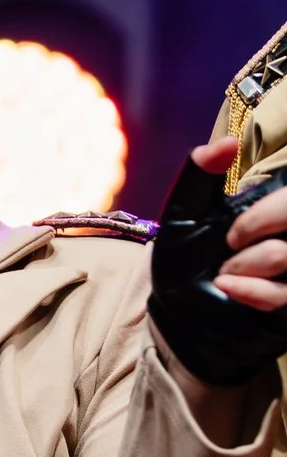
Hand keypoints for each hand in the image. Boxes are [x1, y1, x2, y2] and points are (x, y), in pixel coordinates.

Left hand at [191, 139, 286, 309]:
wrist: (180, 313)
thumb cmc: (184, 258)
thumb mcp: (184, 213)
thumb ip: (200, 174)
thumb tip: (226, 143)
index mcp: (276, 210)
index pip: (286, 198)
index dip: (266, 213)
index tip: (233, 232)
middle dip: (252, 237)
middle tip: (227, 251)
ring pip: (285, 254)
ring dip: (246, 267)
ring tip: (223, 275)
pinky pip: (284, 293)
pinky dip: (251, 291)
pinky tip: (227, 289)